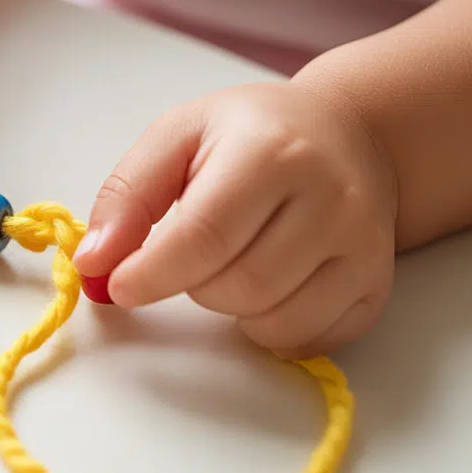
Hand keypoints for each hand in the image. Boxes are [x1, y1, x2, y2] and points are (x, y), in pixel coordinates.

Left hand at [74, 81, 399, 357]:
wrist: (348, 133)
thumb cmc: (249, 134)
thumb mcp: (177, 136)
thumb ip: (127, 196)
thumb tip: (93, 263)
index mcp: (272, 151)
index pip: (204, 236)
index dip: (152, 272)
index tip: (120, 285)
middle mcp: (331, 197)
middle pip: (239, 284)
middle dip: (192, 283)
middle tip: (189, 253)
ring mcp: (363, 244)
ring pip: (273, 319)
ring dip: (228, 306)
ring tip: (229, 261)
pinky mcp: (377, 283)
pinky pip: (309, 339)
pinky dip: (269, 328)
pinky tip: (267, 286)